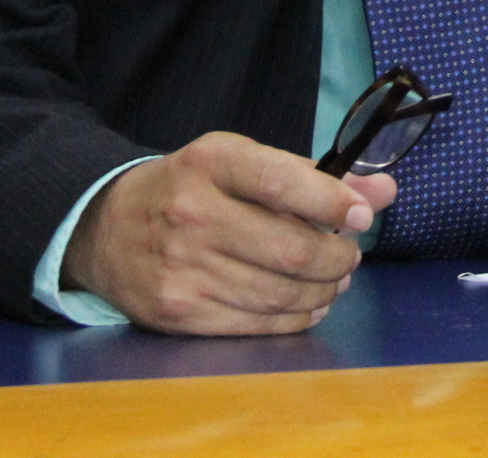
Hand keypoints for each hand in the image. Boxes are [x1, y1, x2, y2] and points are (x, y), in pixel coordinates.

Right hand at [61, 131, 396, 333]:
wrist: (104, 228)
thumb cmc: (188, 189)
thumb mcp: (240, 163)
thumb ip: (313, 177)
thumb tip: (384, 190)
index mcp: (211, 163)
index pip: (284, 182)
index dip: (334, 202)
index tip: (361, 214)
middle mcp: (192, 214)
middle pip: (291, 249)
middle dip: (337, 257)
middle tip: (349, 255)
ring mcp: (182, 268)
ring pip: (280, 293)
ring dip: (322, 291)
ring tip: (331, 279)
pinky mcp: (178, 312)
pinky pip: (257, 323)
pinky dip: (295, 318)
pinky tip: (306, 305)